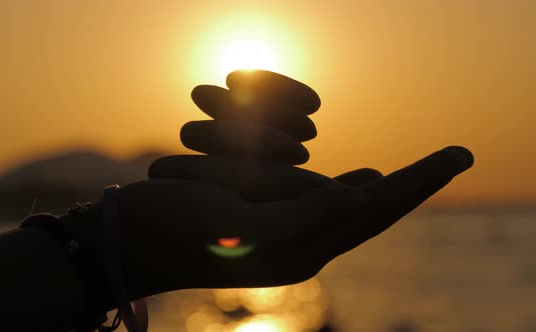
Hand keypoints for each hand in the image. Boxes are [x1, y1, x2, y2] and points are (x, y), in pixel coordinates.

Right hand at [85, 145, 470, 299]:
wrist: (132, 242)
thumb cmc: (175, 231)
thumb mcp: (236, 225)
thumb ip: (298, 217)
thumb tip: (354, 201)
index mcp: (302, 248)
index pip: (377, 209)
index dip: (419, 180)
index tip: (458, 155)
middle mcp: (304, 245)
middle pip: (376, 207)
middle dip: (417, 182)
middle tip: (456, 157)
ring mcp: (288, 233)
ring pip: (351, 203)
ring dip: (387, 185)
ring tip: (426, 172)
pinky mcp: (270, 222)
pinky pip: (324, 202)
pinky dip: (351, 188)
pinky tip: (364, 181)